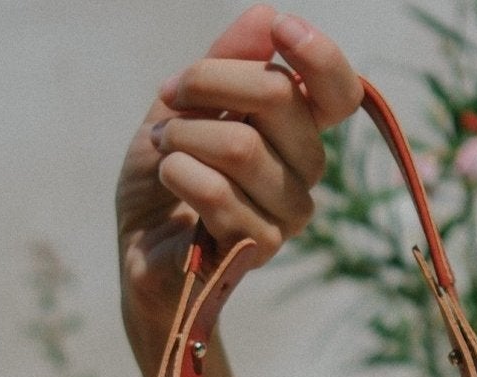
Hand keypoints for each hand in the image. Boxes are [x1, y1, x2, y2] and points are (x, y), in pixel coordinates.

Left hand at [115, 6, 361, 360]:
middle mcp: (304, 172)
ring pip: (243, 148)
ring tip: (162, 146)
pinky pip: (219, 195)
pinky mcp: (254, 251)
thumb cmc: (167, 176)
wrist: (138, 248)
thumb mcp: (183, 106)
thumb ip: (224, 62)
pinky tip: (168, 176)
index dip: (319, 56)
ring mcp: (285, 216)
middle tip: (171, 94)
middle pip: (281, 100)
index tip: (280, 29)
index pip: (338, 93)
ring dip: (185, 135)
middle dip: (211, 81)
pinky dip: (180, 173)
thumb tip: (265, 16)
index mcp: (298, 131)